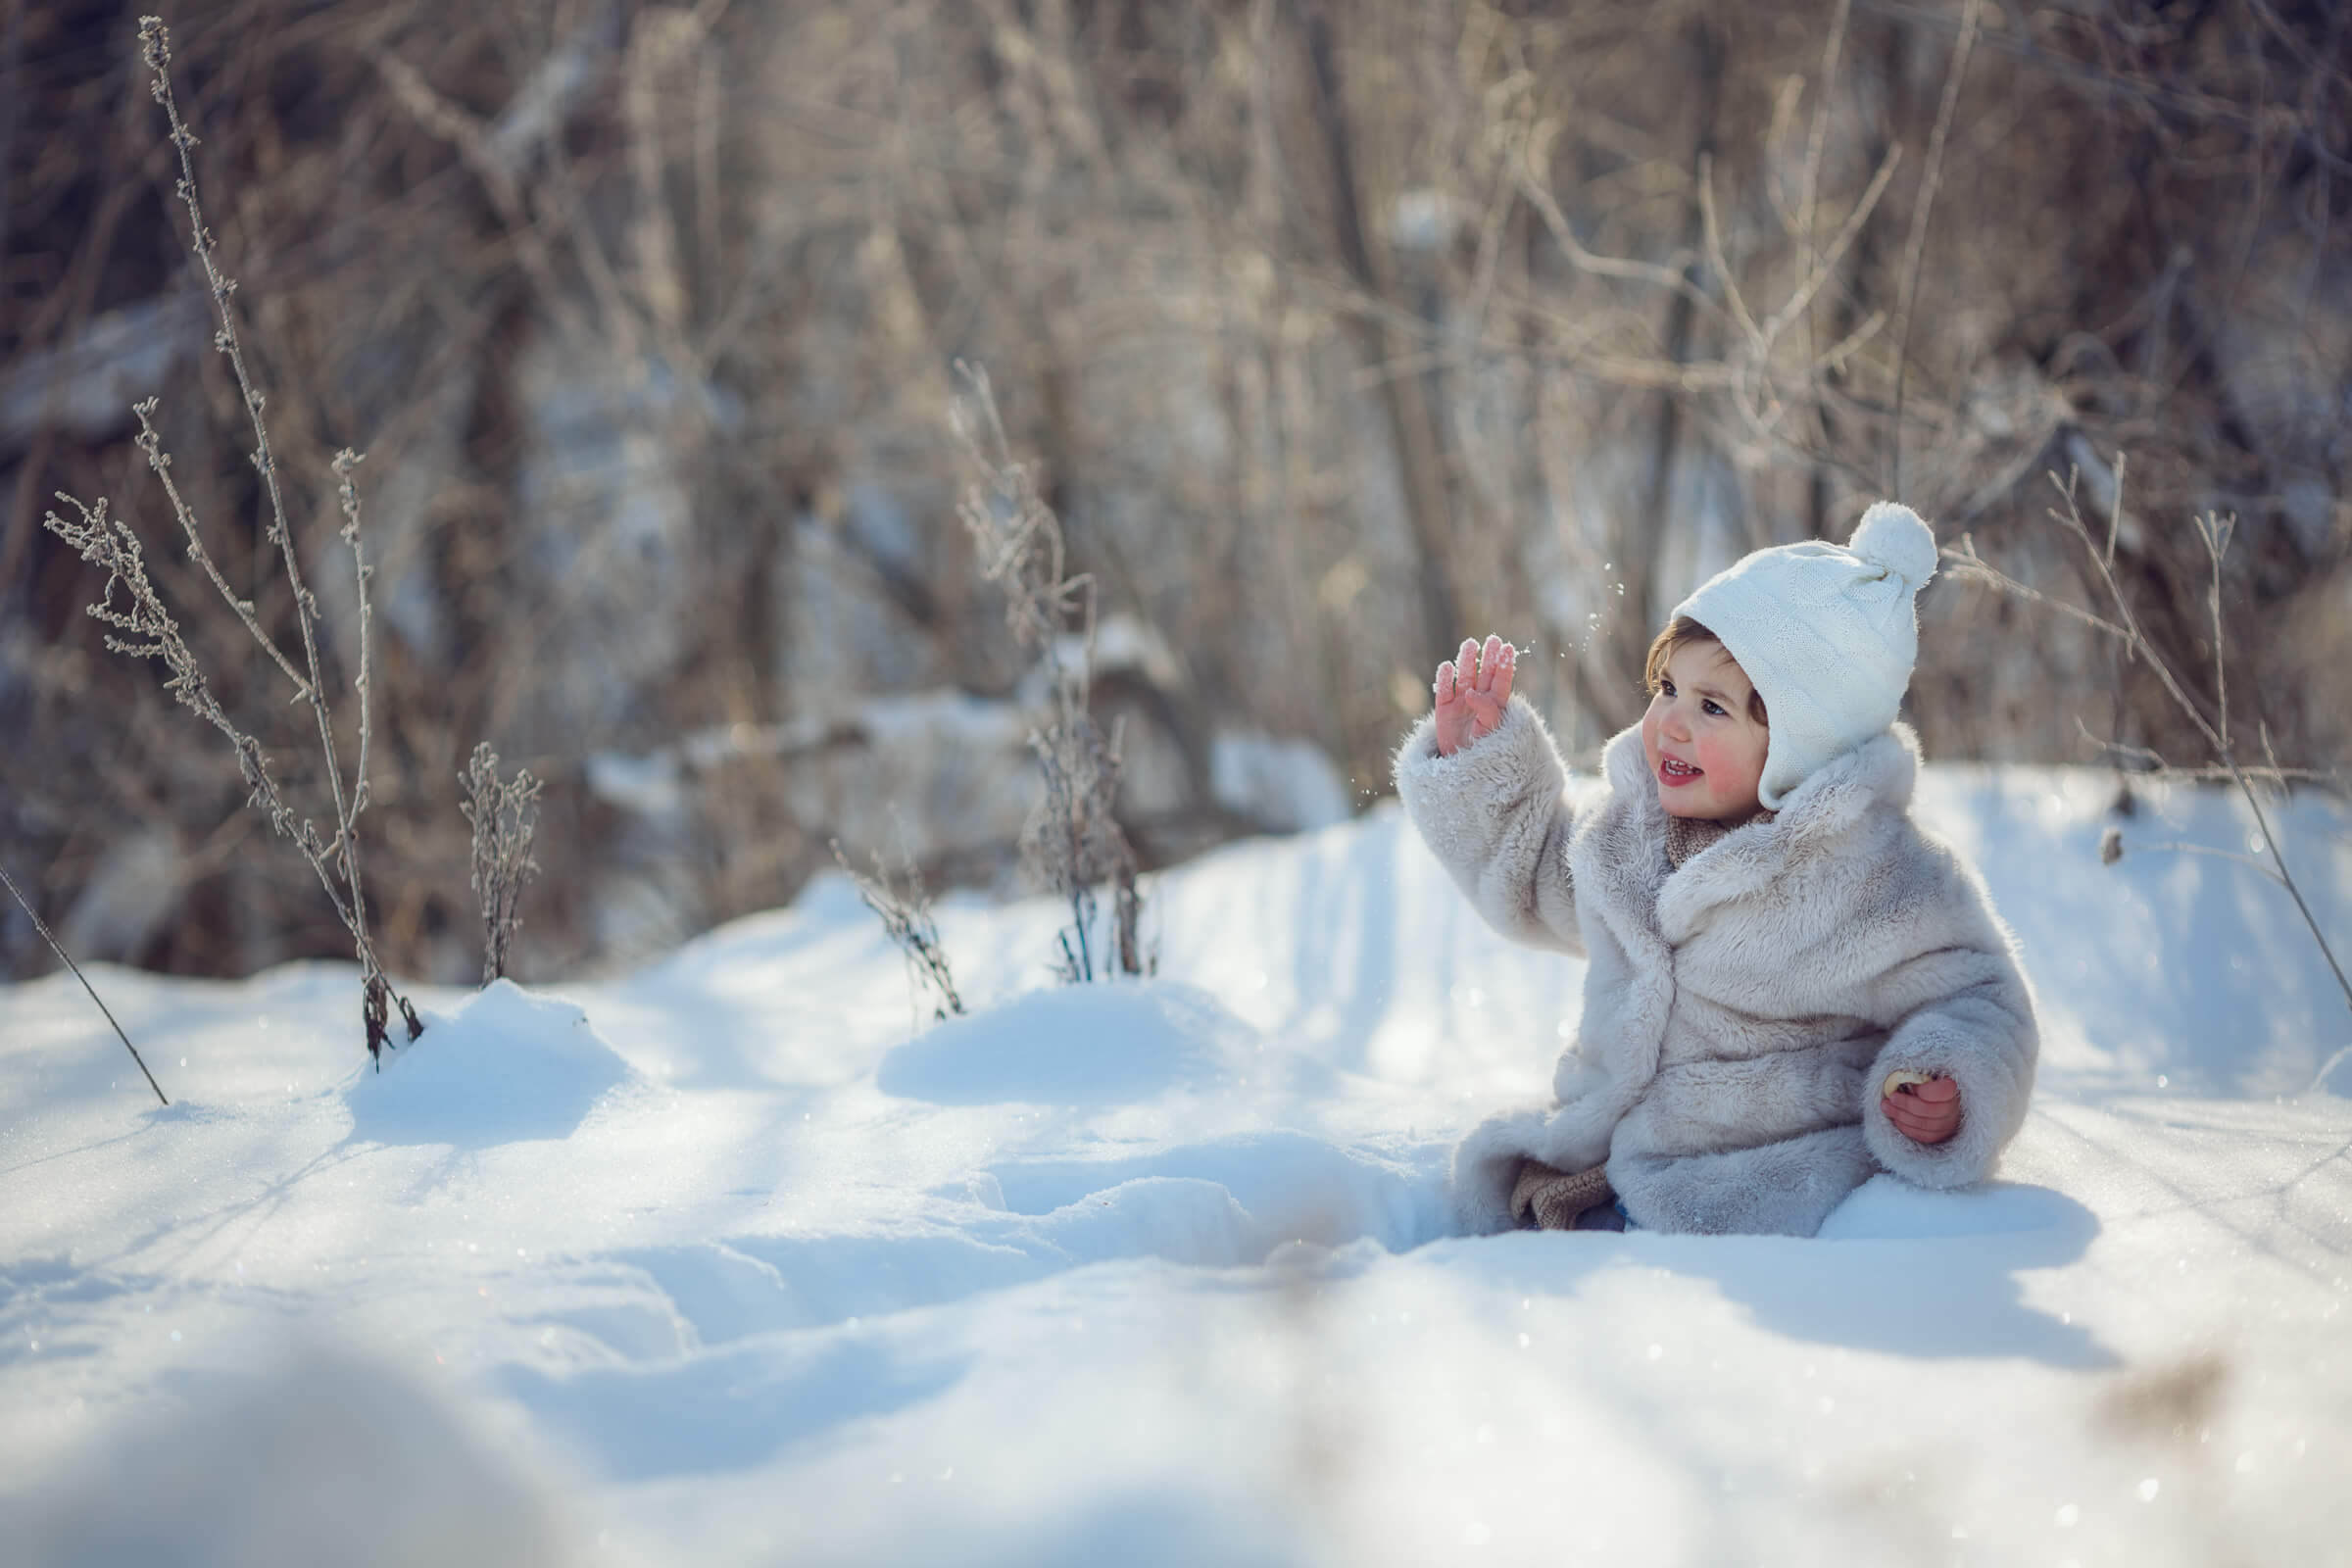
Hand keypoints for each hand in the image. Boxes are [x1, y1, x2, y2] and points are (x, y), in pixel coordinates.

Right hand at [1435, 634, 1515, 756]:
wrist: (1462, 767)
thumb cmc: (1483, 749)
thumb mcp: (1492, 729)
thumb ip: (1487, 709)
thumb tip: (1470, 692)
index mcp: (1495, 704)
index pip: (1501, 681)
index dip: (1504, 665)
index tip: (1507, 648)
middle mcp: (1478, 700)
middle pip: (1483, 674)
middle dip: (1487, 657)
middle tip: (1491, 640)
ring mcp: (1460, 703)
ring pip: (1464, 678)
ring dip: (1467, 661)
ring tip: (1470, 645)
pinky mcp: (1444, 710)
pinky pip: (1443, 691)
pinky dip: (1445, 679)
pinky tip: (1448, 666)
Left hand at [1881, 1073, 1960, 1145]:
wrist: (1941, 1099)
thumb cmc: (1929, 1083)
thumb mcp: (1925, 1075)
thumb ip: (1916, 1077)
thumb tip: (1899, 1080)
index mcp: (1952, 1089)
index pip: (1941, 1091)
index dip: (1924, 1091)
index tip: (1909, 1086)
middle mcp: (1954, 1108)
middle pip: (1929, 1110)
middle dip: (1906, 1104)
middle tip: (1891, 1098)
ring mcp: (1949, 1124)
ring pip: (1924, 1124)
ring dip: (1901, 1116)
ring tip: (1886, 1107)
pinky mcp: (1941, 1136)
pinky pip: (1923, 1136)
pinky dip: (1907, 1128)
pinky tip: (1896, 1119)